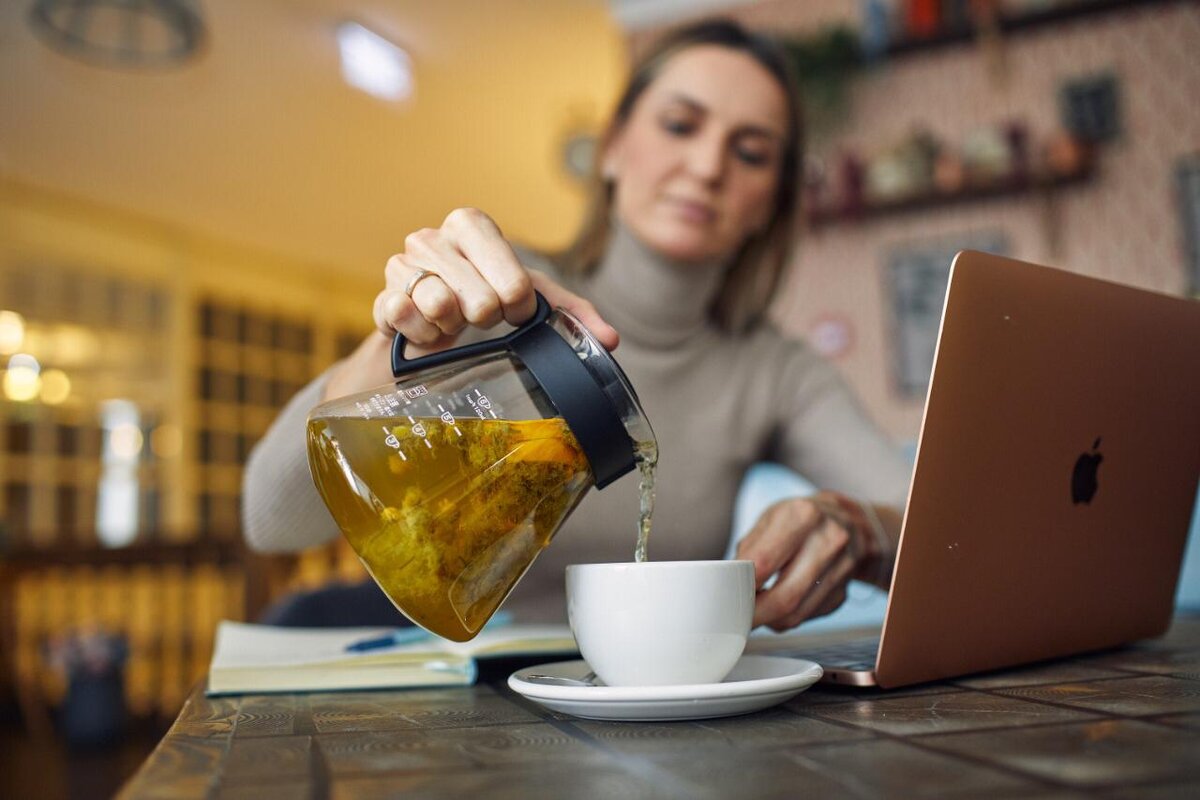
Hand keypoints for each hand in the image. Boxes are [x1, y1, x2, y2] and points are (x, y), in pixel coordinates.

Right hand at [374, 207, 617, 351]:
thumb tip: (610, 340)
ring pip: (440, 307)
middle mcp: (434, 236)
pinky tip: (426, 332)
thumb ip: (572, 314)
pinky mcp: (382, 296)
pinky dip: (423, 336)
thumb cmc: (483, 305)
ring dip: (451, 327)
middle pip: (480, 302)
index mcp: (473, 225)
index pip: (515, 283)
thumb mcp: (529, 302)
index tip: (513, 311)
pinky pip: (405, 320)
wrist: (428, 335)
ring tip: (450, 322)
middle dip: (485, 320)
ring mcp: (402, 263)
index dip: (519, 308)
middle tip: (477, 317)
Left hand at [735, 491, 891, 630]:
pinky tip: (780, 603)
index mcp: (804, 516)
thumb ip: (749, 550)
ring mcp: (842, 570)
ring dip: (768, 619)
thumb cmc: (801, 519)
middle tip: (734, 617)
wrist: (850, 523)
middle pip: (784, 598)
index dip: (741, 585)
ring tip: (754, 609)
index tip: (725, 594)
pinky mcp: (843, 594)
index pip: (764, 563)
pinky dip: (786, 617)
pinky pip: (806, 617)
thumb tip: (728, 583)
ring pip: (796, 615)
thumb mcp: (771, 518)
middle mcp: (829, 542)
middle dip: (753, 615)